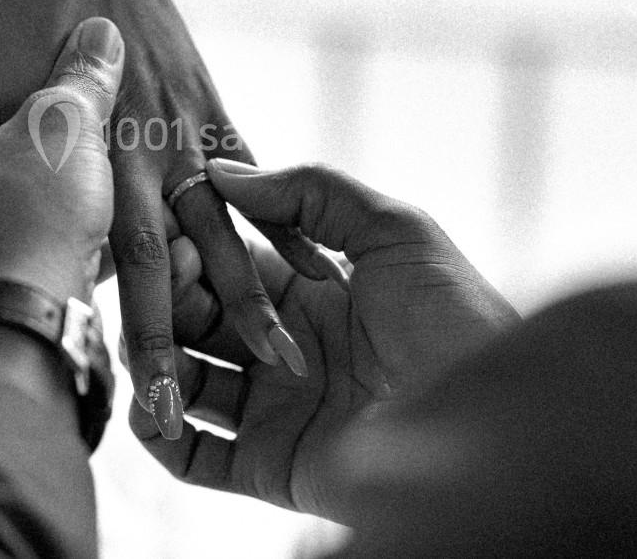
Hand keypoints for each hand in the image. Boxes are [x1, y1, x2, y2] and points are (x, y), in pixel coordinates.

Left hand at [0, 0, 342, 441]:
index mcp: (49, 153)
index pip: (63, 260)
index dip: (74, 326)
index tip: (86, 392)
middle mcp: (121, 153)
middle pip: (146, 266)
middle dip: (163, 345)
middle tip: (178, 419)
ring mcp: (173, 132)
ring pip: (214, 234)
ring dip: (247, 304)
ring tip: (285, 367)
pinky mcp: (205, 111)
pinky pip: (251, 182)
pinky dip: (283, 231)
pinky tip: (319, 278)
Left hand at [0, 17, 123, 331]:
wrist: (18, 329)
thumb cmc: (27, 212)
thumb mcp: (64, 125)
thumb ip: (81, 76)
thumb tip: (103, 30)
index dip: (32, 116)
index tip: (69, 128)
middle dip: (28, 171)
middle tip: (78, 174)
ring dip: (28, 220)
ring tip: (80, 222)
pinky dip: (23, 264)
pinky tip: (67, 261)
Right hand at [129, 160, 519, 522]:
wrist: (495, 424)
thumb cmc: (458, 319)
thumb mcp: (397, 231)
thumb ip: (312, 192)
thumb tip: (224, 172)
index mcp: (314, 294)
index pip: (231, 264)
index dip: (198, 247)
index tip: (172, 228)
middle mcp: (288, 350)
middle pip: (201, 320)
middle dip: (170, 299)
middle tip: (153, 280)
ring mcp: (277, 408)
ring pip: (186, 381)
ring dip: (154, 358)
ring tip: (141, 341)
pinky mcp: (270, 465)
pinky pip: (193, 455)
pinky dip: (157, 432)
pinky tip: (146, 403)